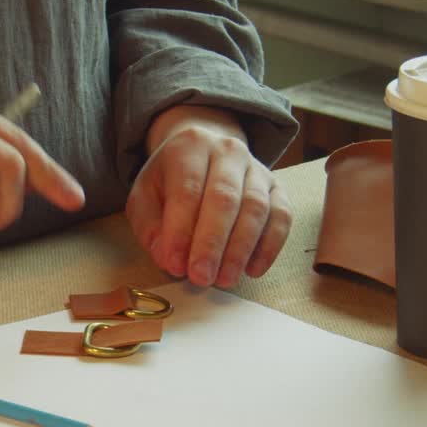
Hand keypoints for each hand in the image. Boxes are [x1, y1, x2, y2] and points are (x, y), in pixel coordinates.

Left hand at [128, 105, 291, 287]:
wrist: (203, 155)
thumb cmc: (170, 182)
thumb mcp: (145, 196)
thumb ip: (150, 227)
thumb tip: (169, 260)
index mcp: (190, 147)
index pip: (187, 190)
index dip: (181, 230)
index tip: (174, 265)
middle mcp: (228, 151)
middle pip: (225, 198)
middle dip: (212, 243)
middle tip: (201, 277)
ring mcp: (257, 168)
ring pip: (255, 207)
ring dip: (240, 249)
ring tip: (224, 279)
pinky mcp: (277, 188)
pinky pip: (281, 216)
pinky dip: (269, 246)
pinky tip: (253, 270)